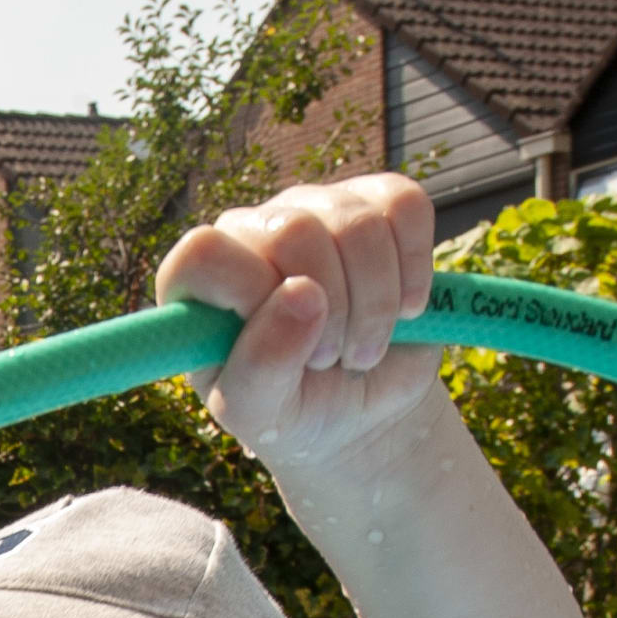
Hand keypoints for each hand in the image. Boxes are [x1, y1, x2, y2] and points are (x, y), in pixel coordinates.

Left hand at [154, 174, 441, 474]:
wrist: (362, 411)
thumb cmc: (294, 411)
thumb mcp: (263, 413)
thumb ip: (261, 366)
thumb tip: (302, 295)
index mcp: (201, 281)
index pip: (203, 253)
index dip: (251, 296)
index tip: (289, 346)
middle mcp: (252, 233)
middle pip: (292, 231)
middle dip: (330, 309)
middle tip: (332, 359)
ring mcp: (314, 209)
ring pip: (356, 222)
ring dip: (376, 302)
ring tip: (364, 348)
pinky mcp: (374, 204)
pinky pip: (406, 204)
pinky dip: (416, 267)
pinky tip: (406, 309)